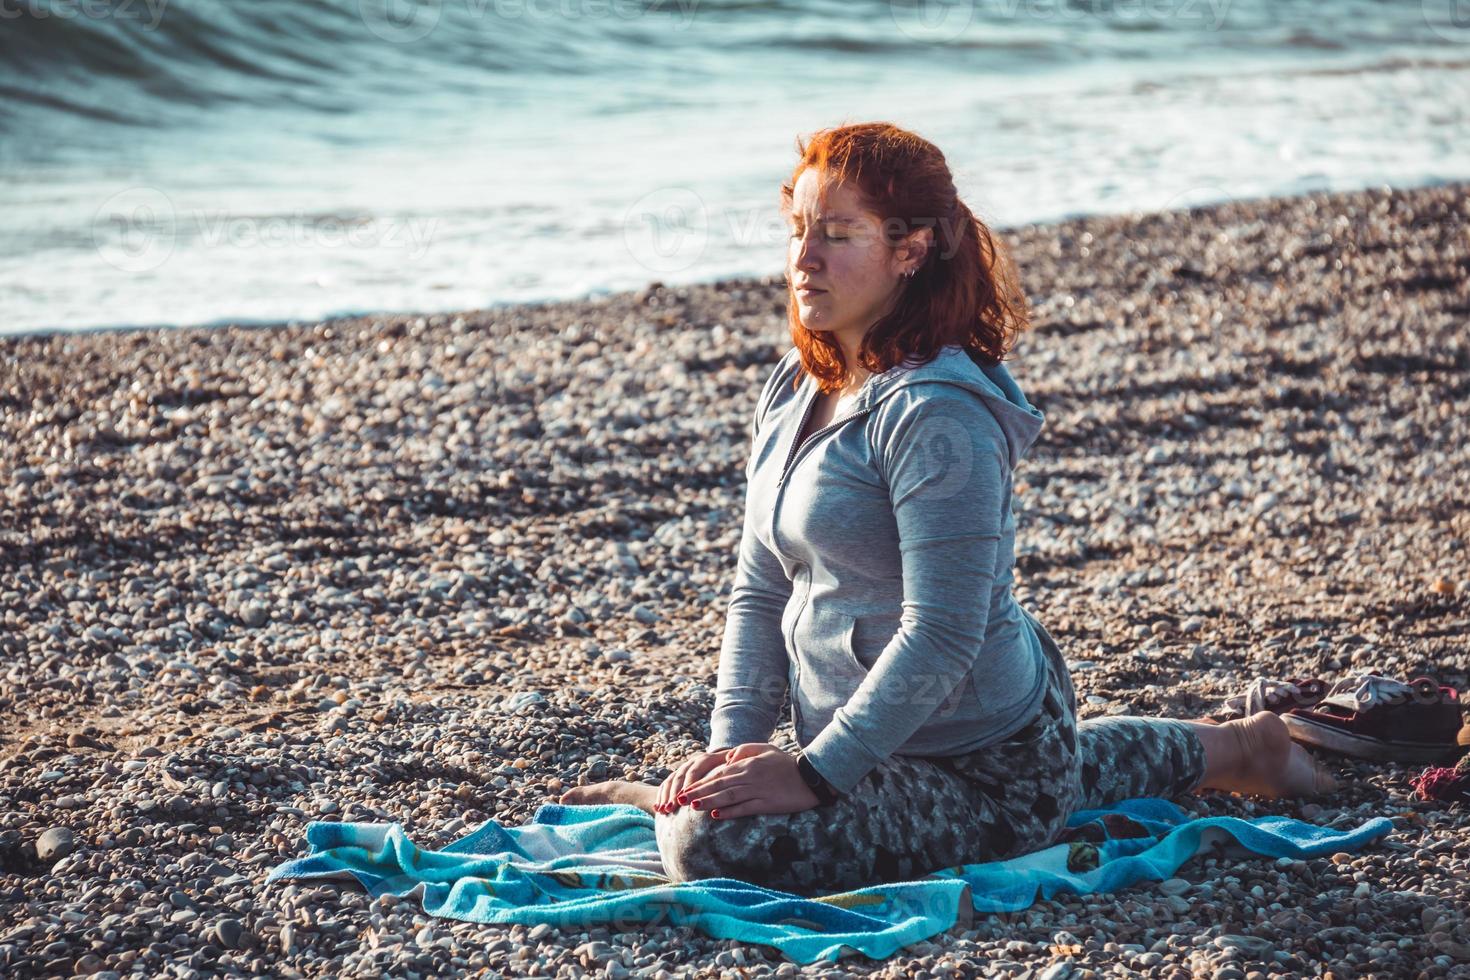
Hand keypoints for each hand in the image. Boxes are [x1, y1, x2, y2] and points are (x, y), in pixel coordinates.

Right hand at [655, 749, 729, 814]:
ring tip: (665, 810)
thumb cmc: (735, 767)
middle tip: (673, 807)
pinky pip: (665, 785)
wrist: (722, 761)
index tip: (690, 799)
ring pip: (672, 780)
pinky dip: (661, 796)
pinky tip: (658, 809)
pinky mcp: (677, 776)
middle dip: (676, 793)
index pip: (696, 769)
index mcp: (708, 758)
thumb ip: (735, 759)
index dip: (692, 784)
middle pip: (682, 776)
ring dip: (667, 796)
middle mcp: (694, 761)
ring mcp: (684, 768)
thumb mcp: (737, 761)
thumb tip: (732, 762)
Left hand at [674, 745, 819, 818]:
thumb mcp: (765, 749)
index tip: (686, 789)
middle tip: (681, 800)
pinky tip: (717, 815)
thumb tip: (726, 758)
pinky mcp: (768, 803)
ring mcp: (759, 790)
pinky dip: (730, 812)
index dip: (701, 782)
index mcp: (748, 764)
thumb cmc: (787, 763)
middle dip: (698, 793)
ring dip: (709, 801)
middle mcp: (750, 776)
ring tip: (693, 807)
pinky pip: (746, 808)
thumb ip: (744, 750)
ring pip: (729, 796)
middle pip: (719, 785)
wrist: (811, 777)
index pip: (719, 773)